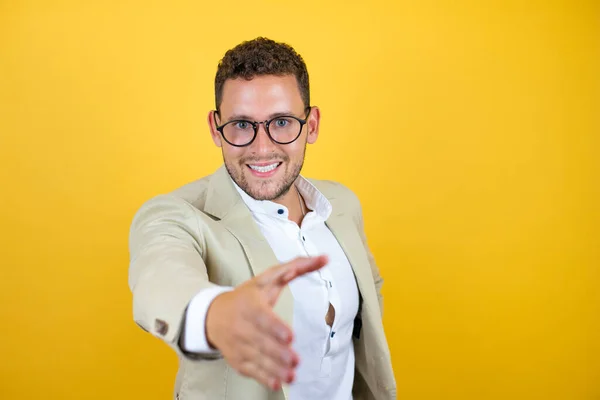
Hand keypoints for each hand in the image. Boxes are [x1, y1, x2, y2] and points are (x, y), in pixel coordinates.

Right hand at [205, 255, 327, 390]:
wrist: (213, 315)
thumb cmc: (247, 296)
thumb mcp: (269, 278)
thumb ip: (298, 267)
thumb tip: (325, 258)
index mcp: (250, 305)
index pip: (262, 317)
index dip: (275, 327)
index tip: (289, 336)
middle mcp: (242, 326)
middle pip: (261, 341)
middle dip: (278, 352)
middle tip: (295, 360)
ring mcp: (239, 345)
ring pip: (257, 358)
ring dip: (275, 368)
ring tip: (291, 375)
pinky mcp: (238, 359)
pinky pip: (251, 370)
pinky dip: (264, 378)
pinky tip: (277, 383)